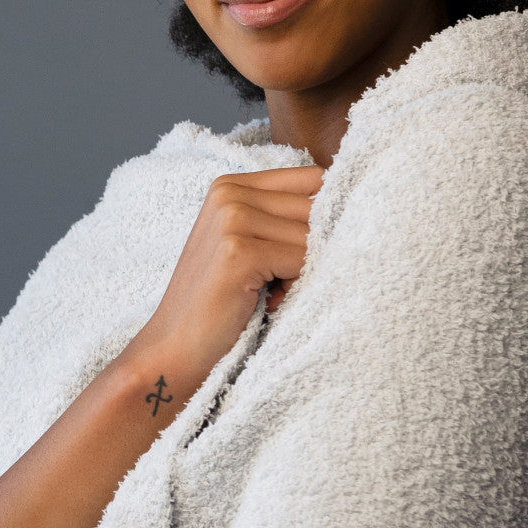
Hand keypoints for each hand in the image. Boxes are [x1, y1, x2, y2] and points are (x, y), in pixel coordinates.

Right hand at [121, 165, 322, 393]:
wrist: (175, 348)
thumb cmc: (218, 302)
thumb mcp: (247, 245)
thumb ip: (284, 218)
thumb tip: (352, 206)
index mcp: (230, 184)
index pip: (313, 179)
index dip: (322, 218)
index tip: (297, 255)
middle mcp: (229, 192)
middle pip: (316, 205)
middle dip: (312, 248)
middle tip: (279, 281)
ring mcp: (231, 218)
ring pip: (312, 234)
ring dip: (303, 271)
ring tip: (270, 293)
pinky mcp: (237, 250)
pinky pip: (302, 259)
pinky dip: (295, 287)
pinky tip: (266, 302)